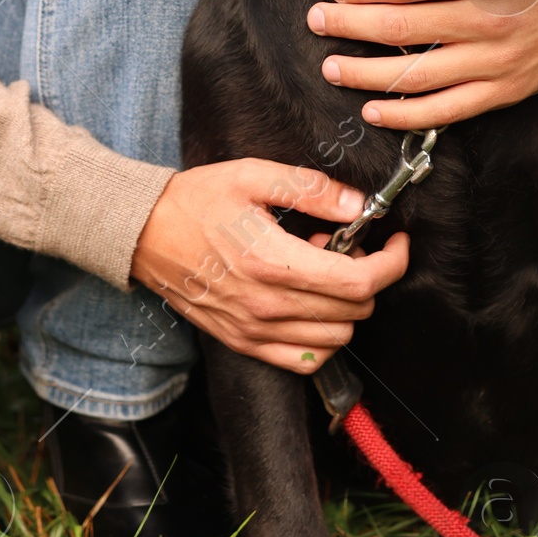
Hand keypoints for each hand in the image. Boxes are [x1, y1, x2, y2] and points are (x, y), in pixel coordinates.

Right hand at [129, 158, 408, 370]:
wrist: (142, 233)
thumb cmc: (195, 200)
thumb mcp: (253, 175)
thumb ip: (311, 189)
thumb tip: (358, 206)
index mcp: (273, 261)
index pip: (359, 281)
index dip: (392, 262)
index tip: (395, 242)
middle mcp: (267, 305)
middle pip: (355, 311)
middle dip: (368, 276)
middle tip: (344, 244)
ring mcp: (255, 331)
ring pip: (337, 338)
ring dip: (345, 306)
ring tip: (319, 271)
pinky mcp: (244, 343)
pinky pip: (306, 361)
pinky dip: (322, 337)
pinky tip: (309, 303)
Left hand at [305, 0, 537, 132]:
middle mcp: (486, 20)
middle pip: (402, 25)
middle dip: (351, 24)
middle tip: (317, 20)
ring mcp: (494, 61)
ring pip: (416, 73)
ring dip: (366, 72)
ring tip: (331, 66)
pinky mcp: (503, 91)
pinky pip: (446, 111)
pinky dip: (406, 115)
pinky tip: (374, 110)